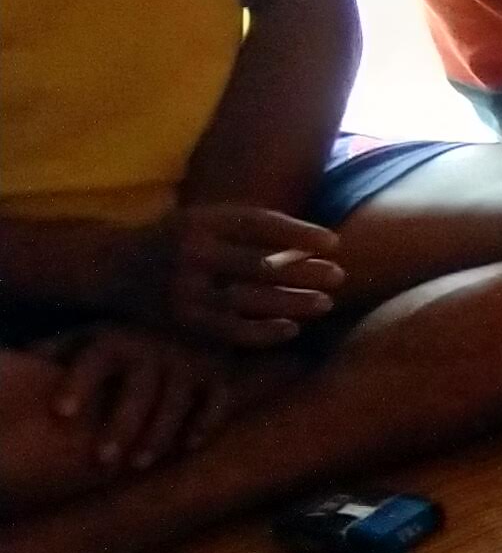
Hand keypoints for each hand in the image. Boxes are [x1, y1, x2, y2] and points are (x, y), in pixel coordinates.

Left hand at [46, 325, 243, 472]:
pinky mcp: (218, 375)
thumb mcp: (86, 337)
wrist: (190, 317)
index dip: (78, 384)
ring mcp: (189, 362)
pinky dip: (205, 423)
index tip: (60, 413)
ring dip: (158, 433)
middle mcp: (153, 349)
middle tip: (101, 461)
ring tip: (137, 465)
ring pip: (176, 401)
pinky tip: (187, 447)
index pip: (93, 360)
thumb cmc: (121, 340)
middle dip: (121, 425)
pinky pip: (216, 401)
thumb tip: (16, 361)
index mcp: (114, 339)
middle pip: (139, 390)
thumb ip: (54, 351)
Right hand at [136, 201, 345, 346]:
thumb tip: (316, 240)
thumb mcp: (204, 220)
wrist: (111, 267)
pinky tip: (292, 329)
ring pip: (247, 300)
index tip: (335, 243)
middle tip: (340, 276)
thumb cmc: (176, 240)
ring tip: (325, 303)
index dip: (300, 233)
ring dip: (291, 303)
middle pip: (258, 264)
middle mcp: (190, 253)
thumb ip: (249, 229)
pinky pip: (228, 330)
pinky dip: (262, 331)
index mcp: (200, 221)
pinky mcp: (179, 318)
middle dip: (303, 272)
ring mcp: (183, 288)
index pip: (258, 224)